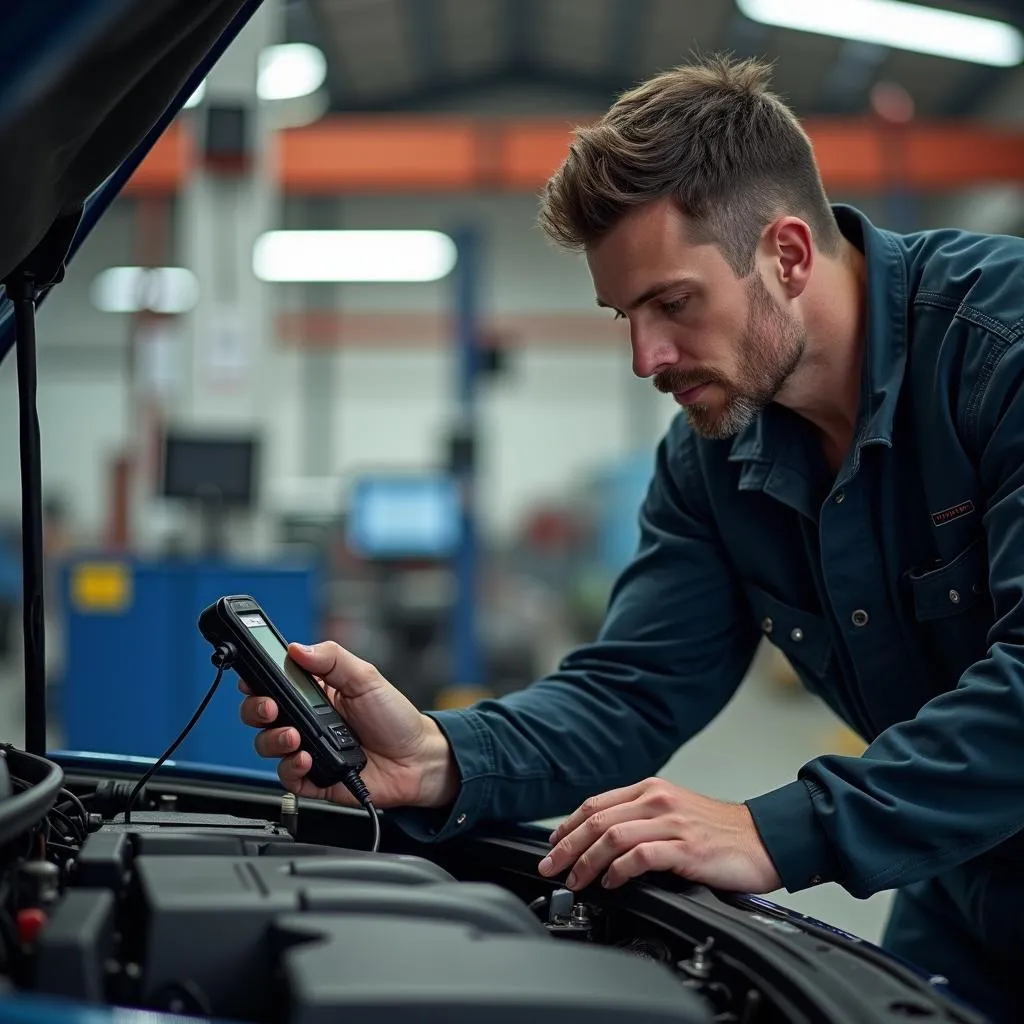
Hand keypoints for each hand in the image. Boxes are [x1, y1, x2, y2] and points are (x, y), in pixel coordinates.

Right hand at [238, 641, 458, 809]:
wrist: (417, 760)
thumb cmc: (394, 718)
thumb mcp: (366, 678)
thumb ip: (333, 659)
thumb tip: (298, 648)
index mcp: (314, 691)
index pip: (273, 682)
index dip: (256, 680)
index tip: (252, 680)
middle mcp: (305, 719)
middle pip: (259, 714)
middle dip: (256, 709)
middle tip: (270, 708)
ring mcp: (307, 748)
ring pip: (267, 745)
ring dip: (274, 739)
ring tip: (296, 737)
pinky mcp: (313, 778)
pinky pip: (287, 776)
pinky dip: (291, 768)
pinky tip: (307, 759)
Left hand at [538, 777, 781, 893]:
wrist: (765, 840)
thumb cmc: (720, 833)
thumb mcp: (675, 814)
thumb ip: (641, 820)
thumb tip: (601, 843)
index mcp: (652, 789)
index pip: (597, 803)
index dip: (568, 824)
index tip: (552, 844)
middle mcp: (658, 800)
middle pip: (597, 819)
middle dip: (566, 845)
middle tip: (549, 867)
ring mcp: (672, 823)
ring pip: (613, 836)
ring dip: (586, 861)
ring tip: (575, 880)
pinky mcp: (686, 848)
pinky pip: (640, 856)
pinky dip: (618, 870)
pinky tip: (610, 883)